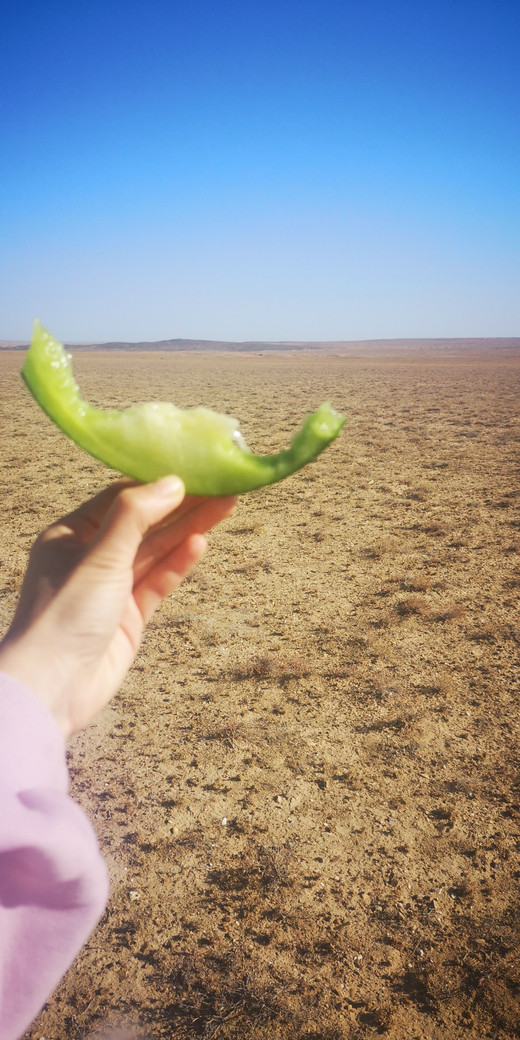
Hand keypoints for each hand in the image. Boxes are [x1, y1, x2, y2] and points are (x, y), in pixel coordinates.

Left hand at [0, 477, 235, 736]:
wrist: (53, 687)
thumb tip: (172, 482)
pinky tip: (201, 542)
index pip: (119, 499)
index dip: (155, 485)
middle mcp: (89, 558)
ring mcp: (111, 588)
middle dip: (181, 506)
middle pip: (143, 524)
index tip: (192, 471)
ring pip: (156, 552)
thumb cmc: (64, 615)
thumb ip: (135, 517)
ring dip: (188, 529)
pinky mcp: (129, 616)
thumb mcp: (99, 556)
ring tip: (225, 506)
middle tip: (221, 486)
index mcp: (69, 535)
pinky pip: (158, 582)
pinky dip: (179, 563)